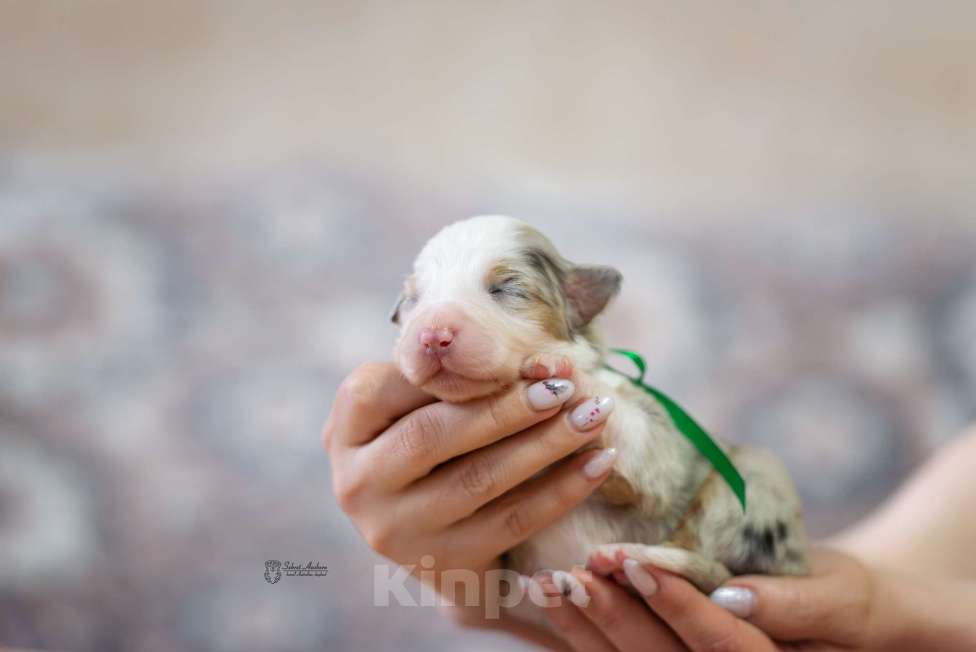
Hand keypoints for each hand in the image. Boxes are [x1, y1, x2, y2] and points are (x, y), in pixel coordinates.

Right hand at [322, 361, 617, 611]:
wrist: (434, 534)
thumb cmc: (434, 440)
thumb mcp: (421, 403)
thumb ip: (453, 377)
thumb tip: (542, 359)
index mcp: (345, 429)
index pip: (391, 386)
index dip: (455, 369)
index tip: (519, 354)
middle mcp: (358, 484)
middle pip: (434, 436)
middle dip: (507, 406)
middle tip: (564, 385)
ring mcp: (396, 532)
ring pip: (479, 480)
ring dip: (546, 444)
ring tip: (595, 415)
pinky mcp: (442, 564)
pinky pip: (513, 521)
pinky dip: (562, 489)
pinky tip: (599, 461)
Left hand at [538, 547, 975, 650]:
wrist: (842, 622)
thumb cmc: (843, 599)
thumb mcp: (836, 595)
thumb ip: (791, 604)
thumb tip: (734, 598)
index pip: (721, 644)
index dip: (675, 606)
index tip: (634, 561)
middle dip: (614, 617)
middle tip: (574, 572)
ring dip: (585, 628)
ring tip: (548, 584)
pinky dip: (580, 635)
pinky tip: (551, 601)